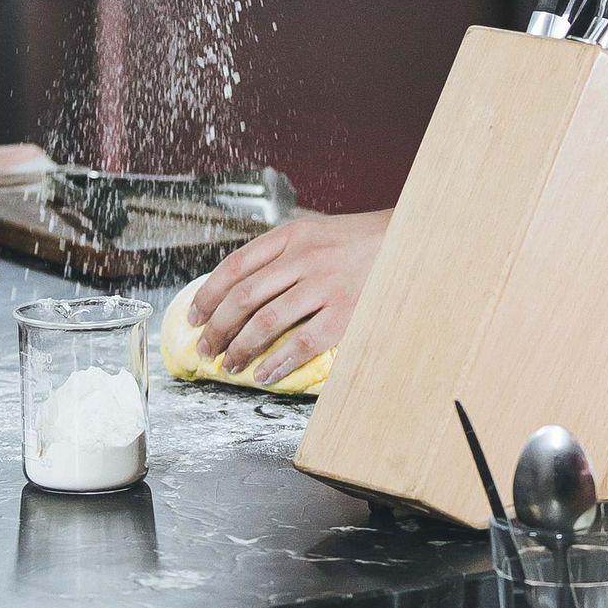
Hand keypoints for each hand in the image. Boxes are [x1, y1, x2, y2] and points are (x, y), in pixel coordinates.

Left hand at [189, 211, 392, 384]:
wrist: (412, 241)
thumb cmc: (362, 242)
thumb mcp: (317, 233)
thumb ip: (283, 255)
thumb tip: (242, 290)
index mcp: (292, 236)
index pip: (235, 266)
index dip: (209, 294)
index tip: (195, 316)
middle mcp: (304, 257)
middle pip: (243, 296)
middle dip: (218, 327)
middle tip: (206, 348)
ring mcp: (325, 285)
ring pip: (266, 322)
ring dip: (241, 348)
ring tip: (230, 364)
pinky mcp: (346, 312)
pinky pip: (302, 343)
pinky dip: (278, 363)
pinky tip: (265, 374)